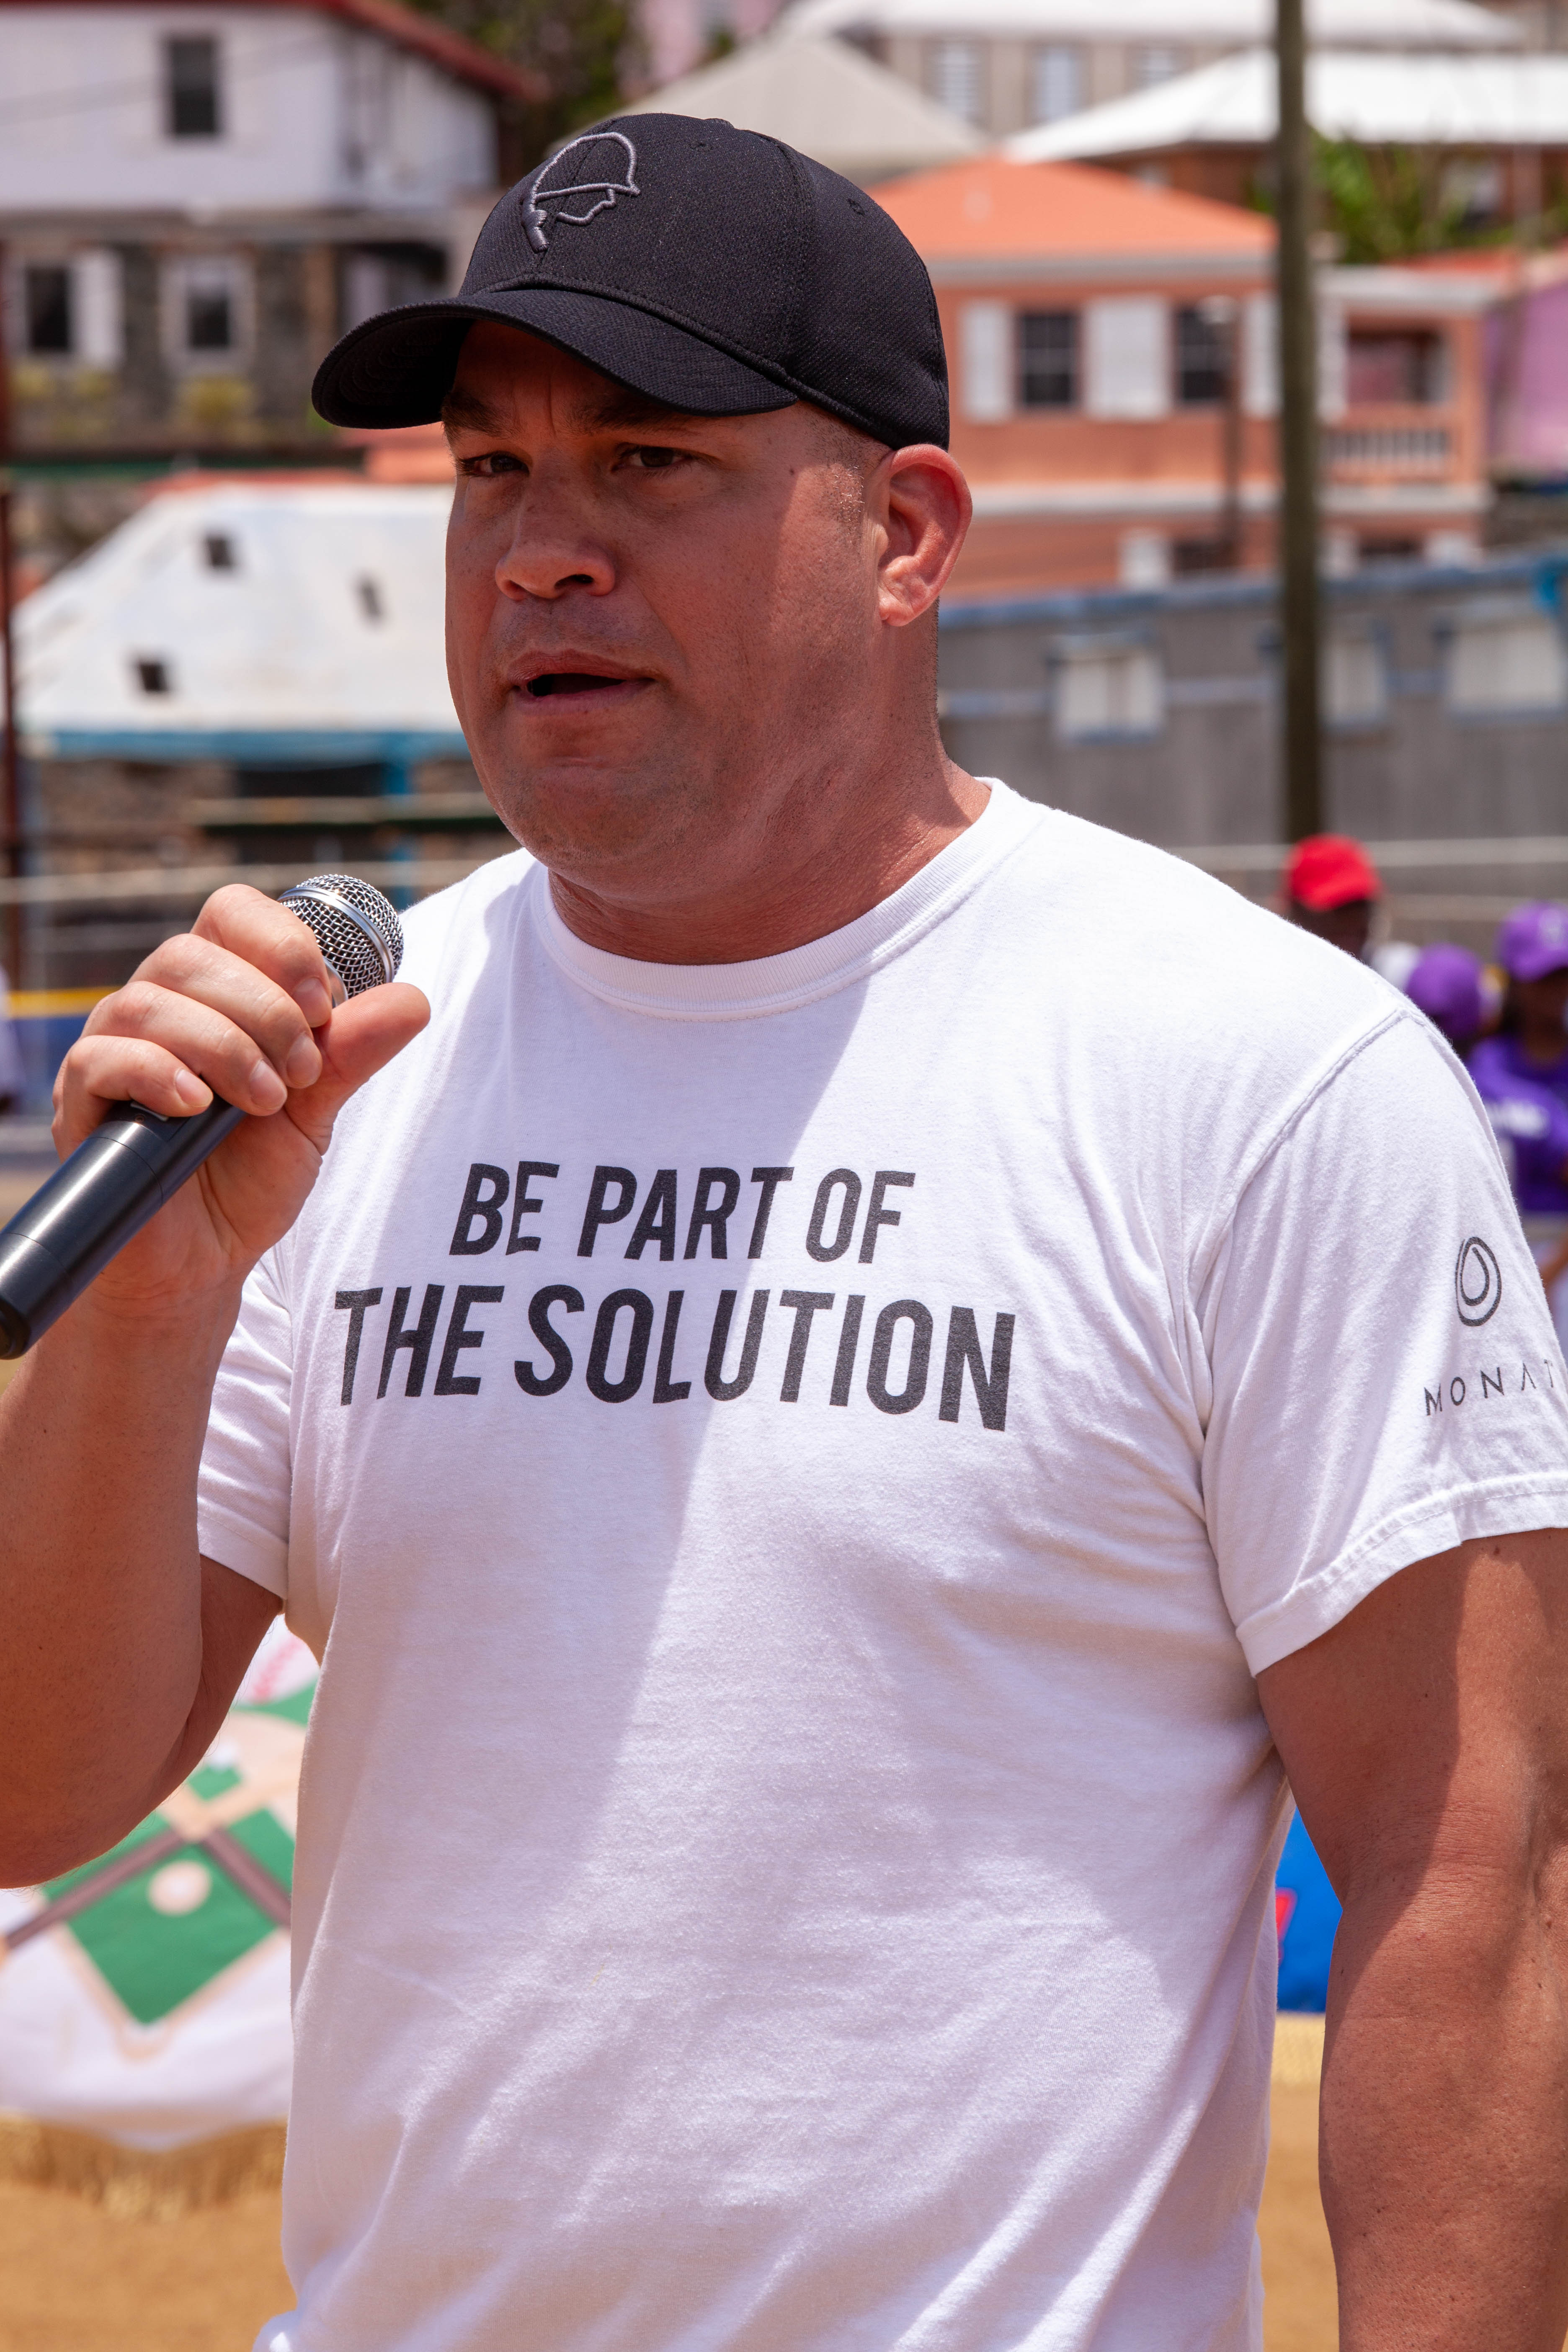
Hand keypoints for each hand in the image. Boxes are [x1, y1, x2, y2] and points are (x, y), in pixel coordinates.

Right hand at [54, 884, 428, 1321]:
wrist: (208, 1255)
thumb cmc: (254, 1173)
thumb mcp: (318, 1110)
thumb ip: (352, 1054)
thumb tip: (413, 1000)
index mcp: (216, 991)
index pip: (233, 914)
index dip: (281, 944)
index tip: (325, 1006)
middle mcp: (159, 1006)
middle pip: (189, 954)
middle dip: (263, 1009)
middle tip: (302, 1072)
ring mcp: (114, 1050)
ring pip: (148, 1001)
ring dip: (223, 1045)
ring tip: (265, 1102)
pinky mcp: (82, 1101)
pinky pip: (101, 1058)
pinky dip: (157, 1072)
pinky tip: (197, 1105)